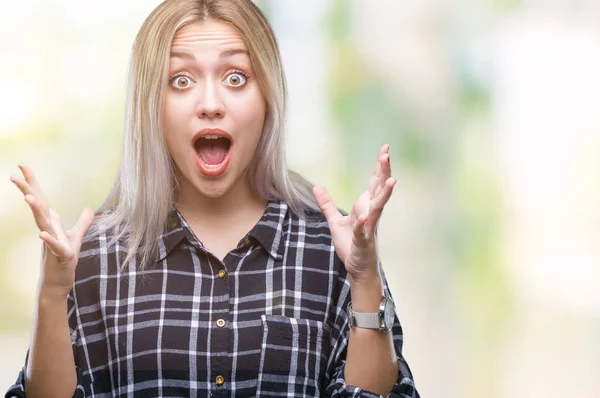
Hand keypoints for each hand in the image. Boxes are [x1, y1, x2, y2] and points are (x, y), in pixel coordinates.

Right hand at [10, 165, 94, 299]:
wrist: (59, 281)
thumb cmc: (64, 258)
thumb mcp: (77, 236)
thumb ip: (83, 221)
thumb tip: (87, 208)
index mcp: (51, 222)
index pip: (42, 199)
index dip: (32, 182)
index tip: (22, 165)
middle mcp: (49, 229)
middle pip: (38, 206)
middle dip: (28, 190)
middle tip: (14, 175)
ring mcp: (53, 241)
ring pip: (43, 223)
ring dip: (36, 211)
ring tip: (29, 197)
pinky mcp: (61, 255)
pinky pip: (54, 246)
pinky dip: (49, 240)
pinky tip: (42, 235)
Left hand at [313, 145, 395, 282]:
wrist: (358, 268)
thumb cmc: (351, 245)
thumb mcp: (334, 221)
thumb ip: (327, 203)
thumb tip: (317, 186)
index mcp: (365, 207)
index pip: (374, 183)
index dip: (379, 166)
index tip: (385, 149)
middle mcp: (371, 214)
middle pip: (379, 189)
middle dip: (384, 172)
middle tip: (387, 154)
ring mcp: (369, 227)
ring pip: (378, 207)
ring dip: (384, 194)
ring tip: (392, 180)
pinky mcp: (364, 241)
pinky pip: (364, 230)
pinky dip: (364, 223)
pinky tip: (365, 216)